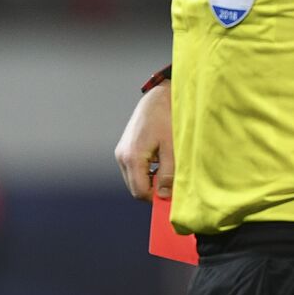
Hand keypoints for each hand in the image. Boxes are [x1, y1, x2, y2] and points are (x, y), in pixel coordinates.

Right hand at [114, 82, 173, 200]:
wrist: (159, 97)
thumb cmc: (167, 119)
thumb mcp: (172, 148)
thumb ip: (167, 174)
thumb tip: (164, 195)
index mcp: (132, 158)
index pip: (140, 192)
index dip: (156, 198)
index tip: (171, 194)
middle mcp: (122, 157)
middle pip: (135, 188)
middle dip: (153, 189)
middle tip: (171, 181)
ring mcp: (121, 152)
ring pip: (134, 179)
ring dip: (149, 180)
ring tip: (166, 167)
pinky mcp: (124, 149)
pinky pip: (133, 169)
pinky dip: (146, 171)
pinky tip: (159, 160)